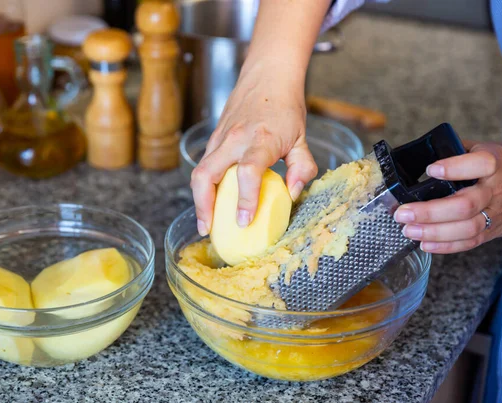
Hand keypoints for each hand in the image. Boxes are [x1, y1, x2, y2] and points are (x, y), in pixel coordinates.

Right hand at [190, 65, 317, 235]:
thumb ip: (302, 169)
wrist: (268, 75)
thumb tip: (291, 194)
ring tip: (206, 221)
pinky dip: (204, 185)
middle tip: (209, 229)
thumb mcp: (302, 138)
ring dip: (199, 199)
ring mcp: (221, 137)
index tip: (243, 221)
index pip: (247, 172)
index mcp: (261, 139)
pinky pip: (203, 165)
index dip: (244, 199)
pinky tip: (211, 200)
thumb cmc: (286, 107)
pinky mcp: (214, 138)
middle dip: (204, 206)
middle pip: (206, 175)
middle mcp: (235, 138)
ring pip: (199, 171)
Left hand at [394, 141, 501, 253]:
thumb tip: (416, 154)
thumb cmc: (490, 167)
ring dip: (434, 232)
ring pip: (467, 228)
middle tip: (403, 213)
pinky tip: (424, 243)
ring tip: (408, 230)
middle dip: (430, 212)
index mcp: (493, 164)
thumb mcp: (477, 150)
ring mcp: (494, 213)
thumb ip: (452, 151)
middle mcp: (495, 190)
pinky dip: (445, 246)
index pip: (480, 164)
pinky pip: (470, 242)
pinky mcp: (491, 231)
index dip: (455, 168)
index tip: (431, 170)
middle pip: (465, 204)